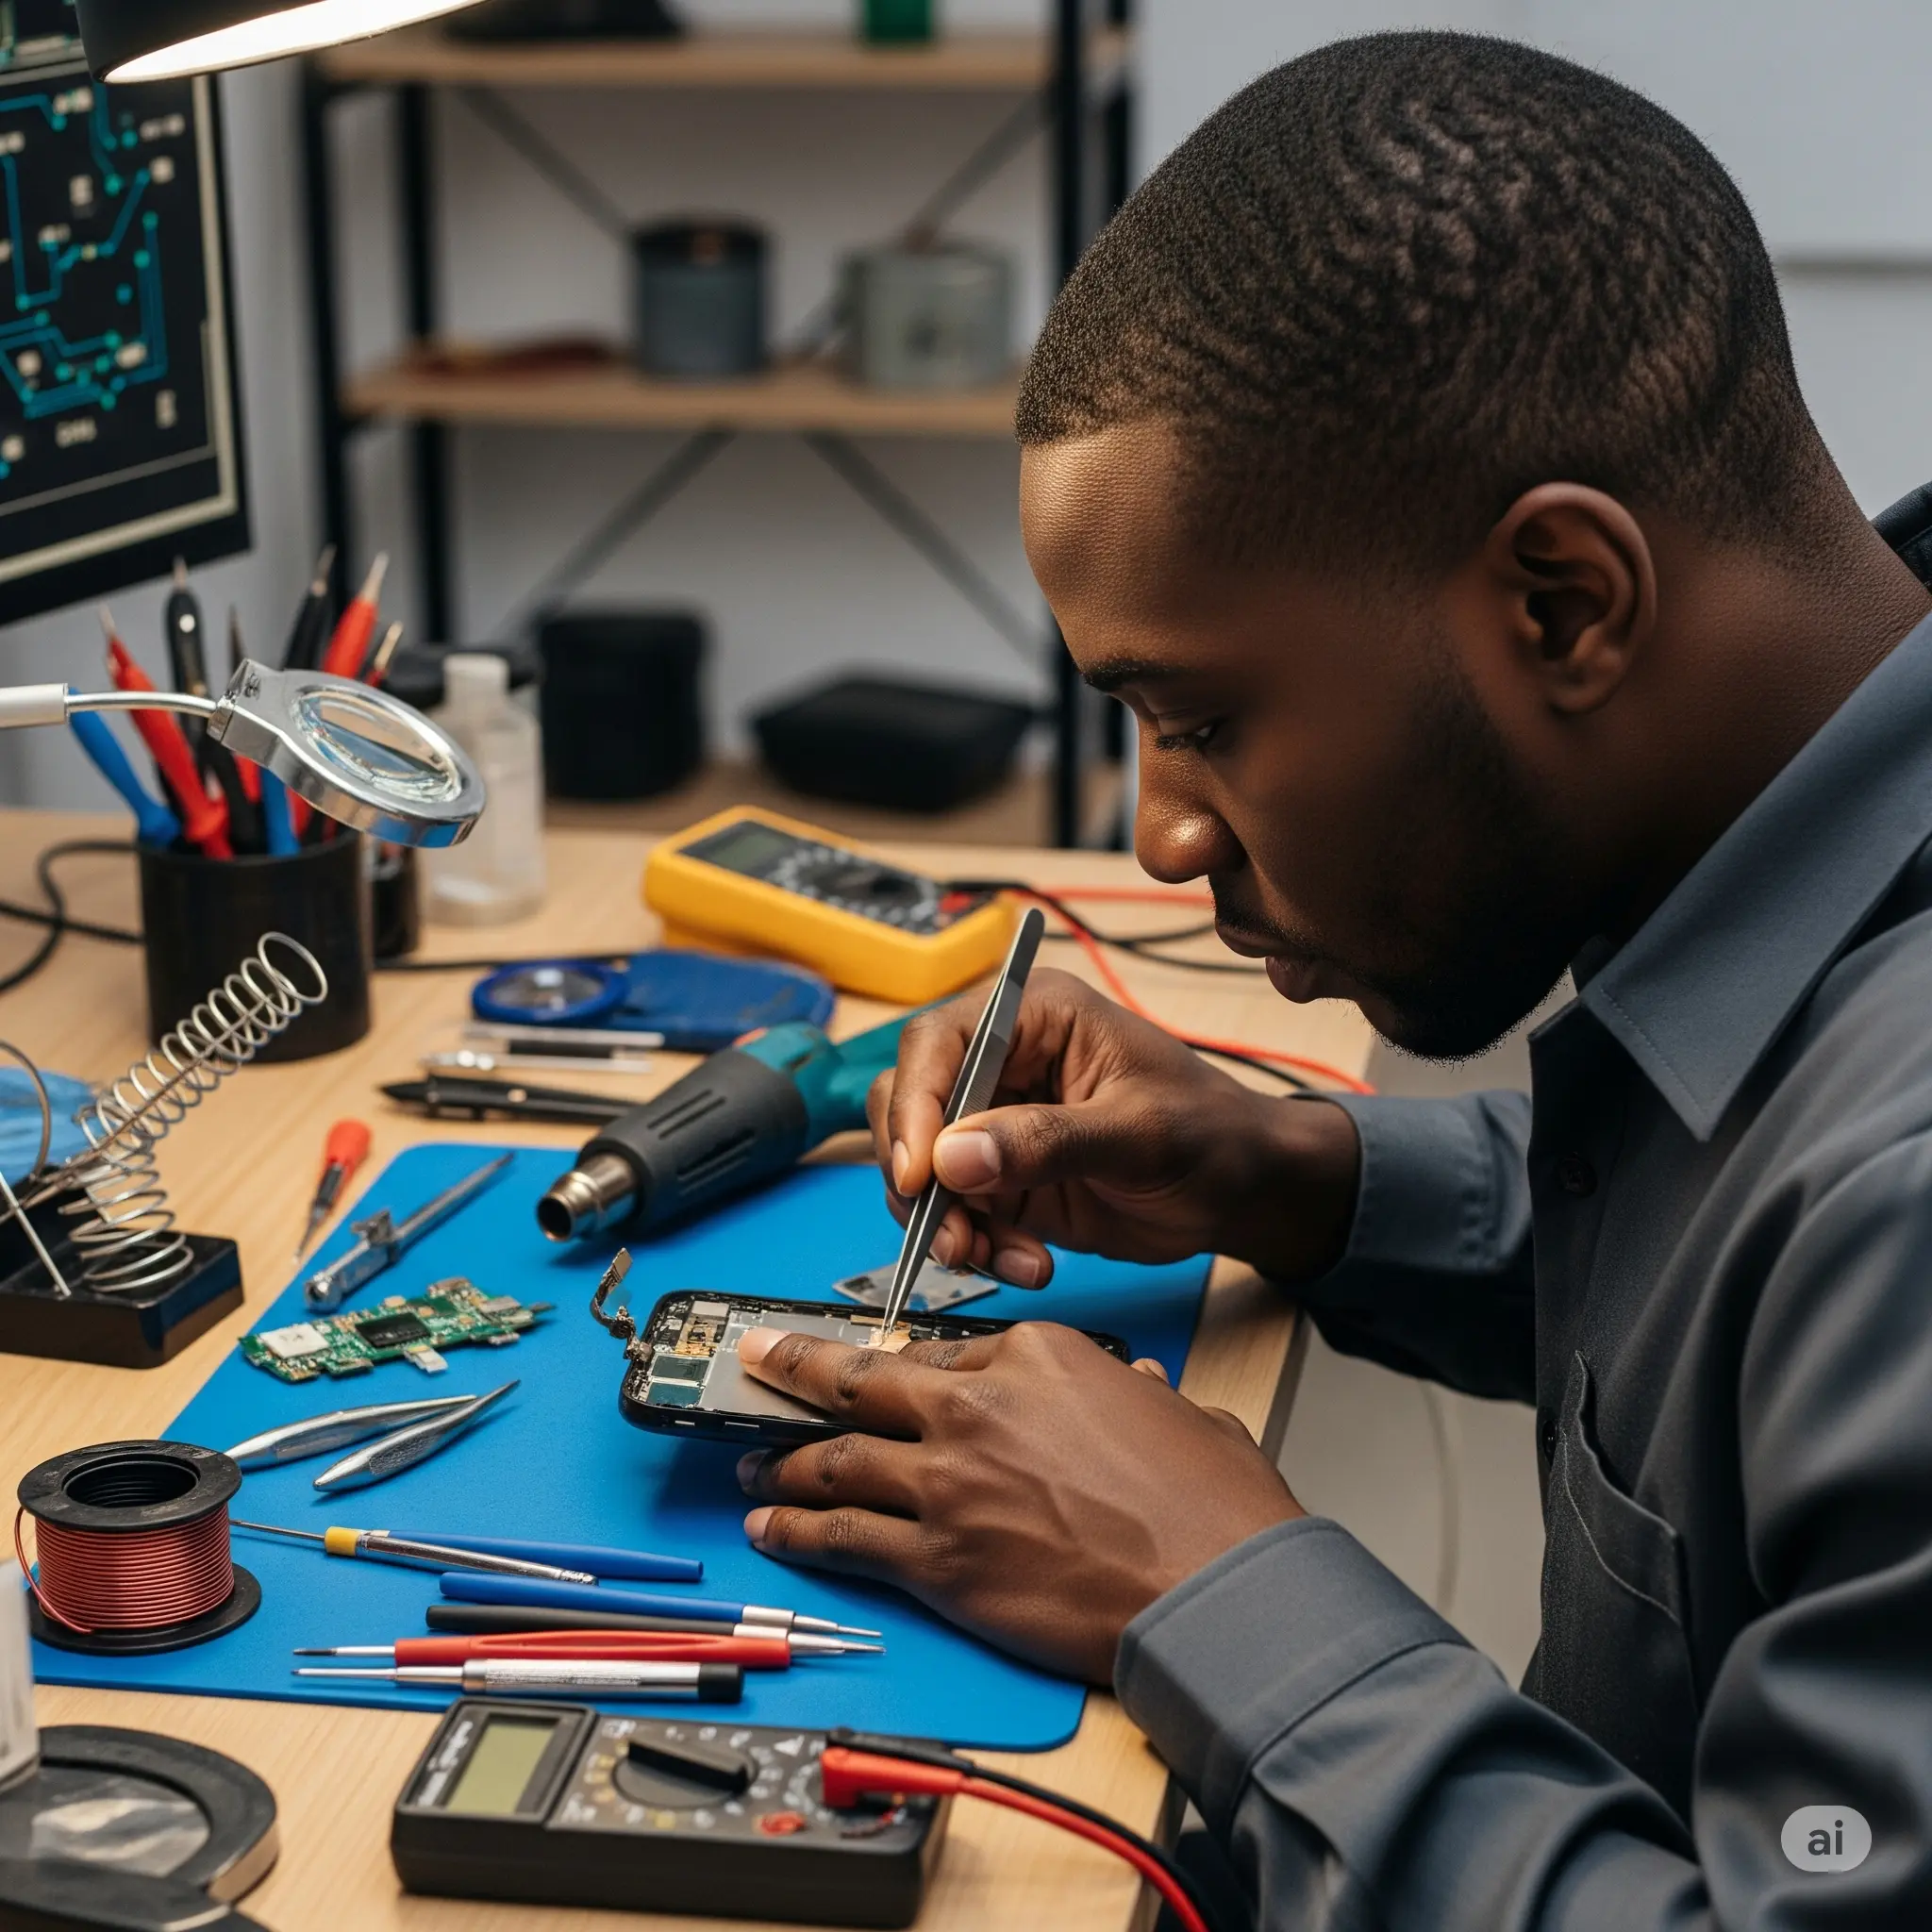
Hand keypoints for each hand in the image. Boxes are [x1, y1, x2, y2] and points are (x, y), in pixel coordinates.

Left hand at [735, 1320, 1303, 1681]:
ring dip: (781, 1464)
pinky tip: (769, 1530)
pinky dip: (795, 1533)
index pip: (941, 1354)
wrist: (1215, 1588)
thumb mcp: (1178, 1410)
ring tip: (751, 1466)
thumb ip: (1138, 1389)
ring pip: (835, 1462)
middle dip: (793, 1368)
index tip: (873, 1374)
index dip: (898, 1372)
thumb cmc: (1210, 1505)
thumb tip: (1137, 1382)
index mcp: (1036, 1355)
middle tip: (756, 1359)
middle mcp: (977, 1406)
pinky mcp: (938, 1560)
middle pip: (858, 1382)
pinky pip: (843, 1539)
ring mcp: (949, 1483)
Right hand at [868, 967, 1360, 1286]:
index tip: (918, 1174)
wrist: (1246, 1193)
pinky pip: (956, 1213)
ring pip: (922, 1170)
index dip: (914, 1105)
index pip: (939, 1044)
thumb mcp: (1140, 1133)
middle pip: (911, 1105)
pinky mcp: (1002, 1179)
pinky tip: (1029, 1265)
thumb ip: (1048, 1141)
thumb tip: (951, 1156)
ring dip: (947, 1223)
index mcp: (1035, 1016)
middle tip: (950, 1236)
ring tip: (999, 1259)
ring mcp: (997, 1124)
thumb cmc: (1212, 1136)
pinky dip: (977, 1246)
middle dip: (919, 1178)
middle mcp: (1004, 1063)